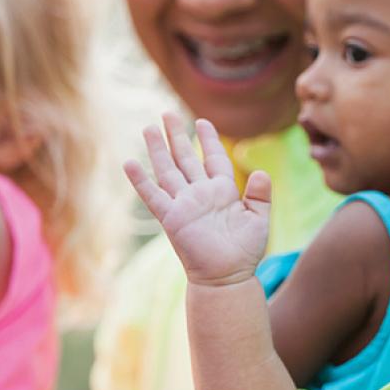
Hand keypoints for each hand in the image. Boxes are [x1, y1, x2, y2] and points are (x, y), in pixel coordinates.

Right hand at [124, 113, 270, 285]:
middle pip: (186, 158)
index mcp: (223, 191)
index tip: (202, 122)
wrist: (228, 276)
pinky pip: (153, 196)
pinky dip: (141, 180)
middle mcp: (201, 193)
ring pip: (168, 170)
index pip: (214, 159)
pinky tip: (129, 163)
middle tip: (167, 113)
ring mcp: (184, 204)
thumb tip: (260, 172)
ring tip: (148, 128)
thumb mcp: (259, 219)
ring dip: (158, 150)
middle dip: (177, 136)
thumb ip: (260, 195)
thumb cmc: (245, 251)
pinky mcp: (171, 218)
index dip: (209, 140)